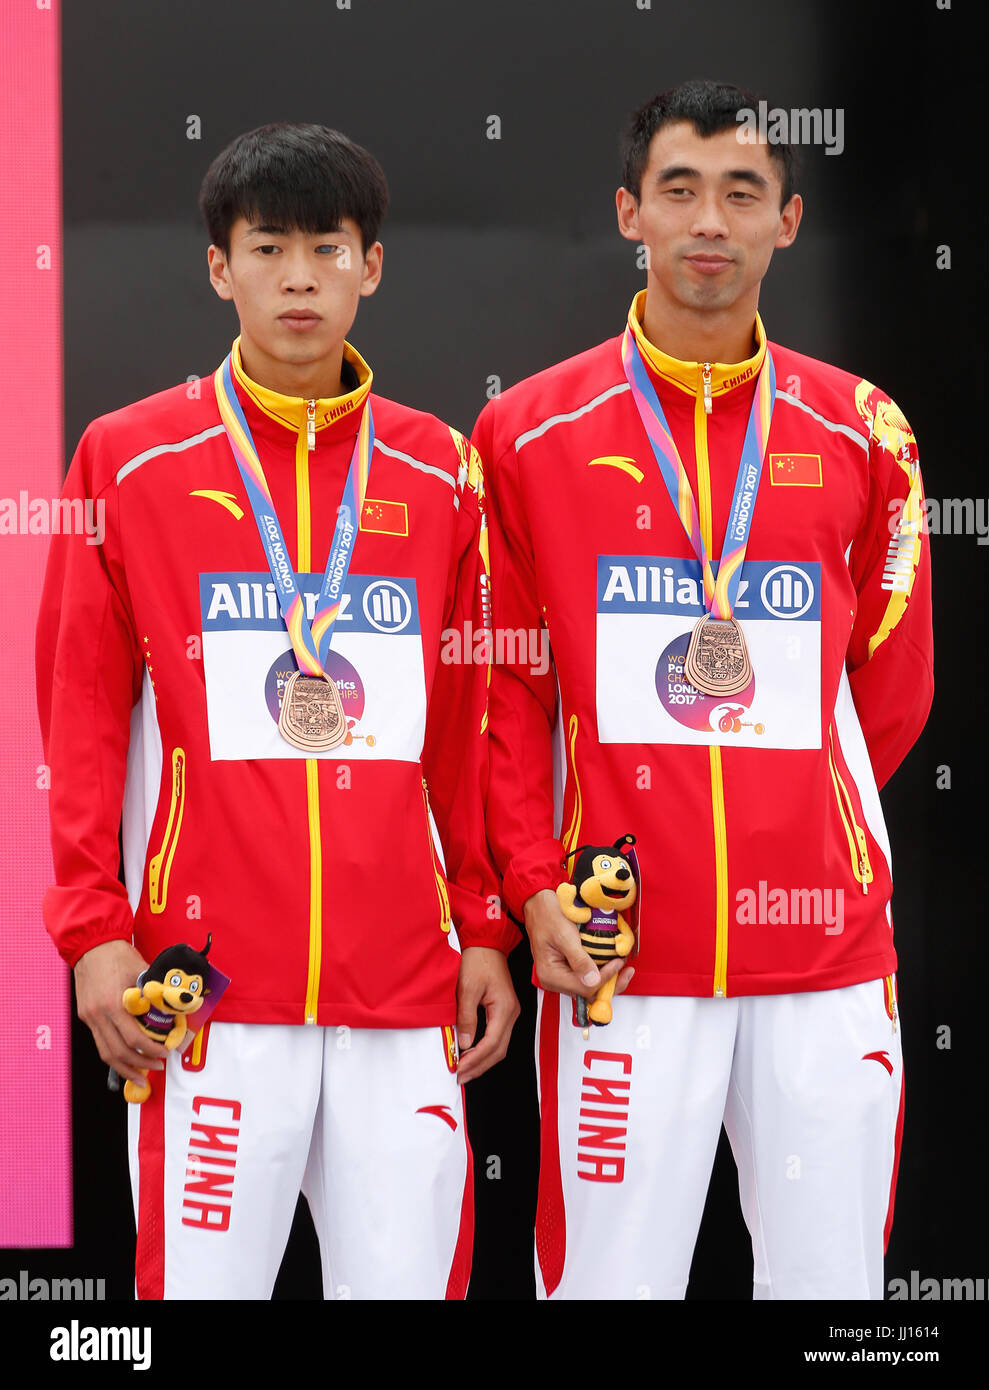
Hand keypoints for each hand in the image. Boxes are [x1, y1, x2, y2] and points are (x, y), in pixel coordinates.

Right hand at [73, 939, 172, 1085]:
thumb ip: (157, 993)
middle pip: (117, 1052)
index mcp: (113, 1004)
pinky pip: (99, 1042)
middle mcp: (98, 1014)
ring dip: (124, 1067)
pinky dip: (113, 1054)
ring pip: (105, 1053)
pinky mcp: (85, 1016)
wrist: (92, 943)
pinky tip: (125, 1059)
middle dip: (139, 1065)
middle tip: (157, 1068)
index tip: (165, 1053)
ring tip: (140, 1075)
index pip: (134, 1038)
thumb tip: (176, 1009)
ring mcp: (89, 1017)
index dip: (151, 1050)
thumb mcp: (143, 972)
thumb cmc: (118, 955)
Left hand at [455, 946, 519, 1083]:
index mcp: (504, 1008)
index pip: (491, 1043)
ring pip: (500, 1046)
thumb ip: (467, 1017)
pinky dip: (485, 1050)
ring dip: (482, 1061)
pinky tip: (472, 1055)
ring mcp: (510, 1012)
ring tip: (464, 1071)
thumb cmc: (478, 960)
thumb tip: (464, 1044)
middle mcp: (511, 1013)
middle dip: (479, 1066)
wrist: (486, 943)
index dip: (475, 1059)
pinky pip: (498, 1037)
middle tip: (460, 1077)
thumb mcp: (467, 988)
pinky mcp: (504, 1010)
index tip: (458, 1068)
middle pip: (499, 1050)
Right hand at [523, 889, 634, 998]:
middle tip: (626, 971)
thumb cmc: (547, 916)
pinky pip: (587, 975)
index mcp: (551, 975)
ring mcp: (562, 975)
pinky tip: (610, 962)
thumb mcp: (565, 936)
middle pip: (588, 992)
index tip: (617, 963)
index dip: (605, 978)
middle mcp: (555, 980)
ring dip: (607, 978)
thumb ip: (579, 960)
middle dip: (610, 983)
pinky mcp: (568, 968)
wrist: (540, 904)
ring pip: (589, 986)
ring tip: (621, 965)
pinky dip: (600, 970)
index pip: (584, 988)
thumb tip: (593, 980)